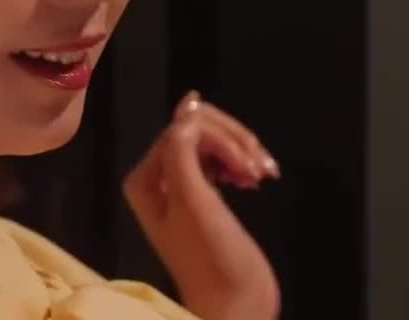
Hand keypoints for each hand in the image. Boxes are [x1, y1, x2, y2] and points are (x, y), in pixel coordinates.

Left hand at [122, 90, 280, 319]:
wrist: (236, 304)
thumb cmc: (211, 256)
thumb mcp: (192, 199)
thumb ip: (182, 150)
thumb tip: (189, 107)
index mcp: (145, 178)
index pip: (183, 129)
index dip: (219, 139)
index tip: (246, 166)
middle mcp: (159, 178)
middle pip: (198, 131)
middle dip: (233, 142)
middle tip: (260, 167)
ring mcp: (183, 188)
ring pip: (214, 143)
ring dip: (243, 152)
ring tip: (263, 174)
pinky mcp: (207, 198)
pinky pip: (223, 161)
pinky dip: (243, 163)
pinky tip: (258, 178)